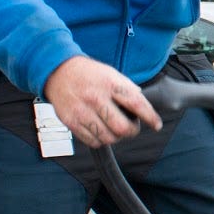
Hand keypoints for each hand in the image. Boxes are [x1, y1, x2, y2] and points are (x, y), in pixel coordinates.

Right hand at [43, 57, 161, 147]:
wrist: (58, 71)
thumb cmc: (89, 74)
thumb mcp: (112, 74)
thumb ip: (127, 89)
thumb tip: (143, 107)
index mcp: (110, 84)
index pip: (136, 103)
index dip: (150, 117)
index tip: (156, 125)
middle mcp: (96, 98)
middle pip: (122, 128)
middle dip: (132, 131)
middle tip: (131, 127)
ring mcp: (82, 111)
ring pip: (108, 138)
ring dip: (116, 137)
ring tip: (114, 128)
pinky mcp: (71, 121)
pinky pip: (92, 141)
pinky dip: (101, 140)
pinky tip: (101, 130)